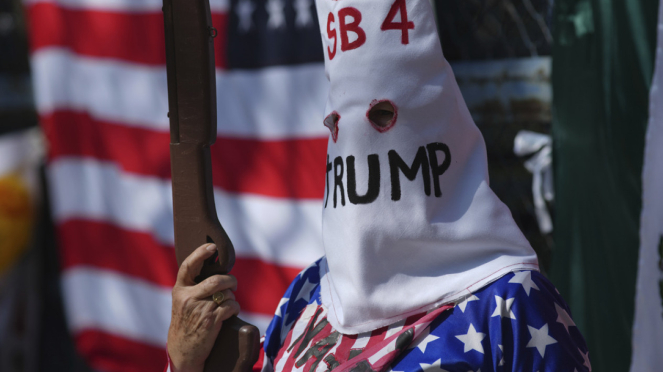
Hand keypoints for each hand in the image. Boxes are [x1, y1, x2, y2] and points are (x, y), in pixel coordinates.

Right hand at [167, 243, 239, 371]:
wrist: (183, 350)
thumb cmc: (186, 322)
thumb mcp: (183, 302)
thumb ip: (194, 287)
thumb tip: (218, 271)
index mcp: (180, 290)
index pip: (188, 266)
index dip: (200, 253)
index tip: (212, 246)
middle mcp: (188, 298)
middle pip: (216, 280)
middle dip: (230, 280)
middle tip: (233, 283)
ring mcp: (200, 310)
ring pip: (226, 294)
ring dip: (232, 296)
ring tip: (228, 302)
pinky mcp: (211, 321)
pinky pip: (231, 306)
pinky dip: (235, 307)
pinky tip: (231, 312)